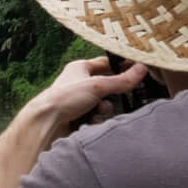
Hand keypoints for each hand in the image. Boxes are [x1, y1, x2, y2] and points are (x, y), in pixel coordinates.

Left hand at [29, 56, 148, 138]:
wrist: (45, 124)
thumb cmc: (63, 98)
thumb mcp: (97, 86)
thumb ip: (121, 80)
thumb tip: (142, 70)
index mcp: (80, 68)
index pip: (106, 64)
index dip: (121, 68)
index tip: (137, 72)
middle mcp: (78, 83)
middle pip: (106, 87)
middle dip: (111, 96)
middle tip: (112, 98)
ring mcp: (78, 101)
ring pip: (102, 105)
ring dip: (103, 110)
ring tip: (96, 112)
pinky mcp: (77, 117)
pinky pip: (95, 118)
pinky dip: (95, 120)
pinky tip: (89, 122)